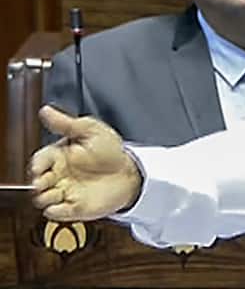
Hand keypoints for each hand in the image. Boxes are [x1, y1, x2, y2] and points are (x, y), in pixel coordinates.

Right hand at [29, 106, 143, 220]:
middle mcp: (58, 175)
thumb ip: (67, 123)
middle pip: (36, 182)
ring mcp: (64, 192)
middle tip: (47, 180)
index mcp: (59, 156)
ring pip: (41, 199)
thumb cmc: (110, 151)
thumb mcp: (91, 131)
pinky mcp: (73, 208)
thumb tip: (46, 111)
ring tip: (58, 190)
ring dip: (45, 197)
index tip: (39, 166)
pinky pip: (55, 213)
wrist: (130, 172)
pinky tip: (64, 202)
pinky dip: (55, 211)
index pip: (38, 160)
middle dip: (38, 182)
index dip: (37, 164)